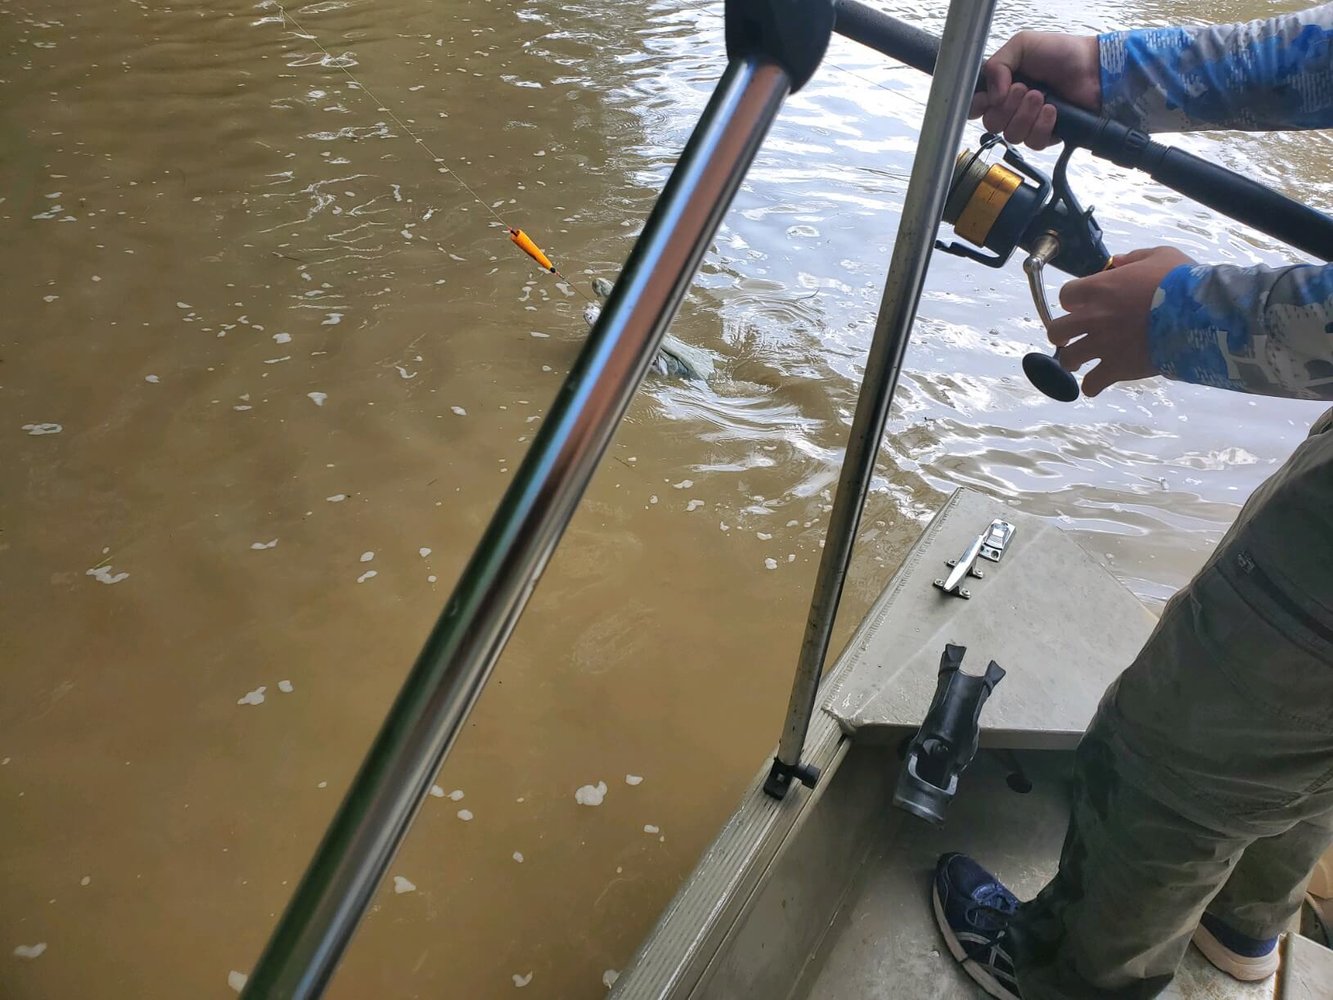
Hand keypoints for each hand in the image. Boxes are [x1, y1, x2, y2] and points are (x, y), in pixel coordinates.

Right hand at [969, 32, 1100, 148]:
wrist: (1093, 67)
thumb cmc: (1061, 52)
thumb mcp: (1022, 45)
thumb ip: (997, 65)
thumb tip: (991, 97)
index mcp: (1001, 86)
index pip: (976, 107)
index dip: (978, 107)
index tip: (989, 98)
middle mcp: (1011, 107)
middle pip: (991, 124)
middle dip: (1008, 108)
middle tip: (1026, 89)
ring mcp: (1028, 123)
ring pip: (1011, 136)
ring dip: (1026, 115)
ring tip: (1042, 97)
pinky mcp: (1046, 135)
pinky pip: (1033, 143)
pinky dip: (1042, 126)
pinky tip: (1053, 111)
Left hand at [1048, 247, 1194, 396]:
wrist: (1199, 314)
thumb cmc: (1181, 281)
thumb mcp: (1160, 256)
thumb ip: (1133, 259)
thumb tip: (1117, 262)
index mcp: (1099, 289)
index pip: (1066, 295)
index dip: (1072, 301)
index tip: (1082, 305)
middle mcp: (1093, 318)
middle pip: (1057, 330)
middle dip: (1062, 335)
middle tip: (1070, 337)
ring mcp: (1102, 345)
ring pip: (1068, 359)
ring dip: (1072, 361)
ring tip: (1080, 363)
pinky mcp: (1116, 368)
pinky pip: (1091, 385)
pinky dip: (1092, 386)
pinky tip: (1097, 383)